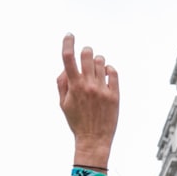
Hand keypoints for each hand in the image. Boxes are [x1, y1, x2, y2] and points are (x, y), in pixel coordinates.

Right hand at [57, 34, 118, 168]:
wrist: (93, 140)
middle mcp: (88, 85)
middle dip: (86, 51)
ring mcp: (102, 89)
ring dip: (97, 61)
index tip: (69, 35)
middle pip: (87, 54)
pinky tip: (106, 74)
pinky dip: (109, 69)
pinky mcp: (114, 95)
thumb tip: (66, 68)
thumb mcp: (63, 104)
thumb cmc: (77, 122)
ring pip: (101, 61)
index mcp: (73, 86)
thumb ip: (62, 83)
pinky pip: (113, 72)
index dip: (67, 43)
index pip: (68, 58)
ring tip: (96, 70)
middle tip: (86, 57)